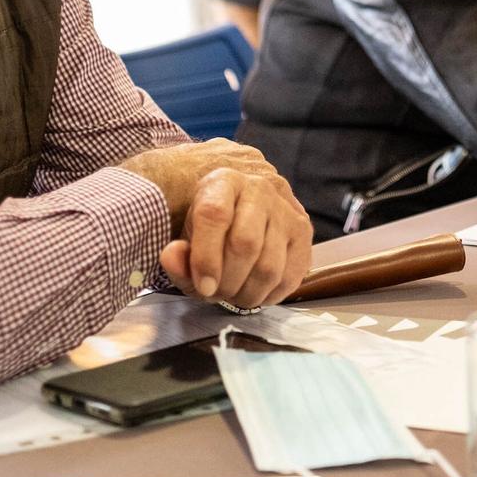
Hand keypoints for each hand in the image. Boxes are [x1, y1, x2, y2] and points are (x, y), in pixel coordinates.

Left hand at [117, 140, 311, 307]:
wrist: (247, 216)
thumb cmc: (211, 231)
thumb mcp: (186, 240)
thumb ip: (176, 256)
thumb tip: (171, 257)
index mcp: (224, 181)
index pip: (214, 215)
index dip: (206, 257)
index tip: (202, 286)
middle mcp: (259, 189)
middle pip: (245, 244)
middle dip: (227, 281)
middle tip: (216, 294)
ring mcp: (286, 211)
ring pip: (269, 267)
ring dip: (247, 294)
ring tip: (233, 295)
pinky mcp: (304, 233)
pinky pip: (289, 277)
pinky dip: (268, 296)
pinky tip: (253, 291)